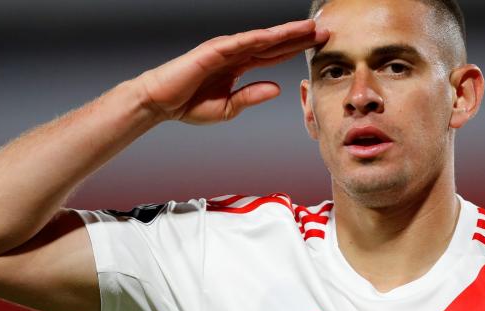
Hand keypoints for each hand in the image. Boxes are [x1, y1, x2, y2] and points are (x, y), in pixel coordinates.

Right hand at [135, 19, 327, 123]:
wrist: (160, 103)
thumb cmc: (188, 104)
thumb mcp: (228, 108)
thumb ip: (252, 96)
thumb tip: (276, 88)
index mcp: (240, 66)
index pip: (274, 55)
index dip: (296, 49)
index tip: (317, 46)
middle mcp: (236, 54)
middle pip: (274, 43)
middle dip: (299, 37)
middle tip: (324, 31)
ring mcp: (225, 50)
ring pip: (262, 39)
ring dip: (285, 33)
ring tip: (308, 29)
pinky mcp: (213, 51)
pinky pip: (240, 43)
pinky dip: (259, 38)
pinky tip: (277, 35)